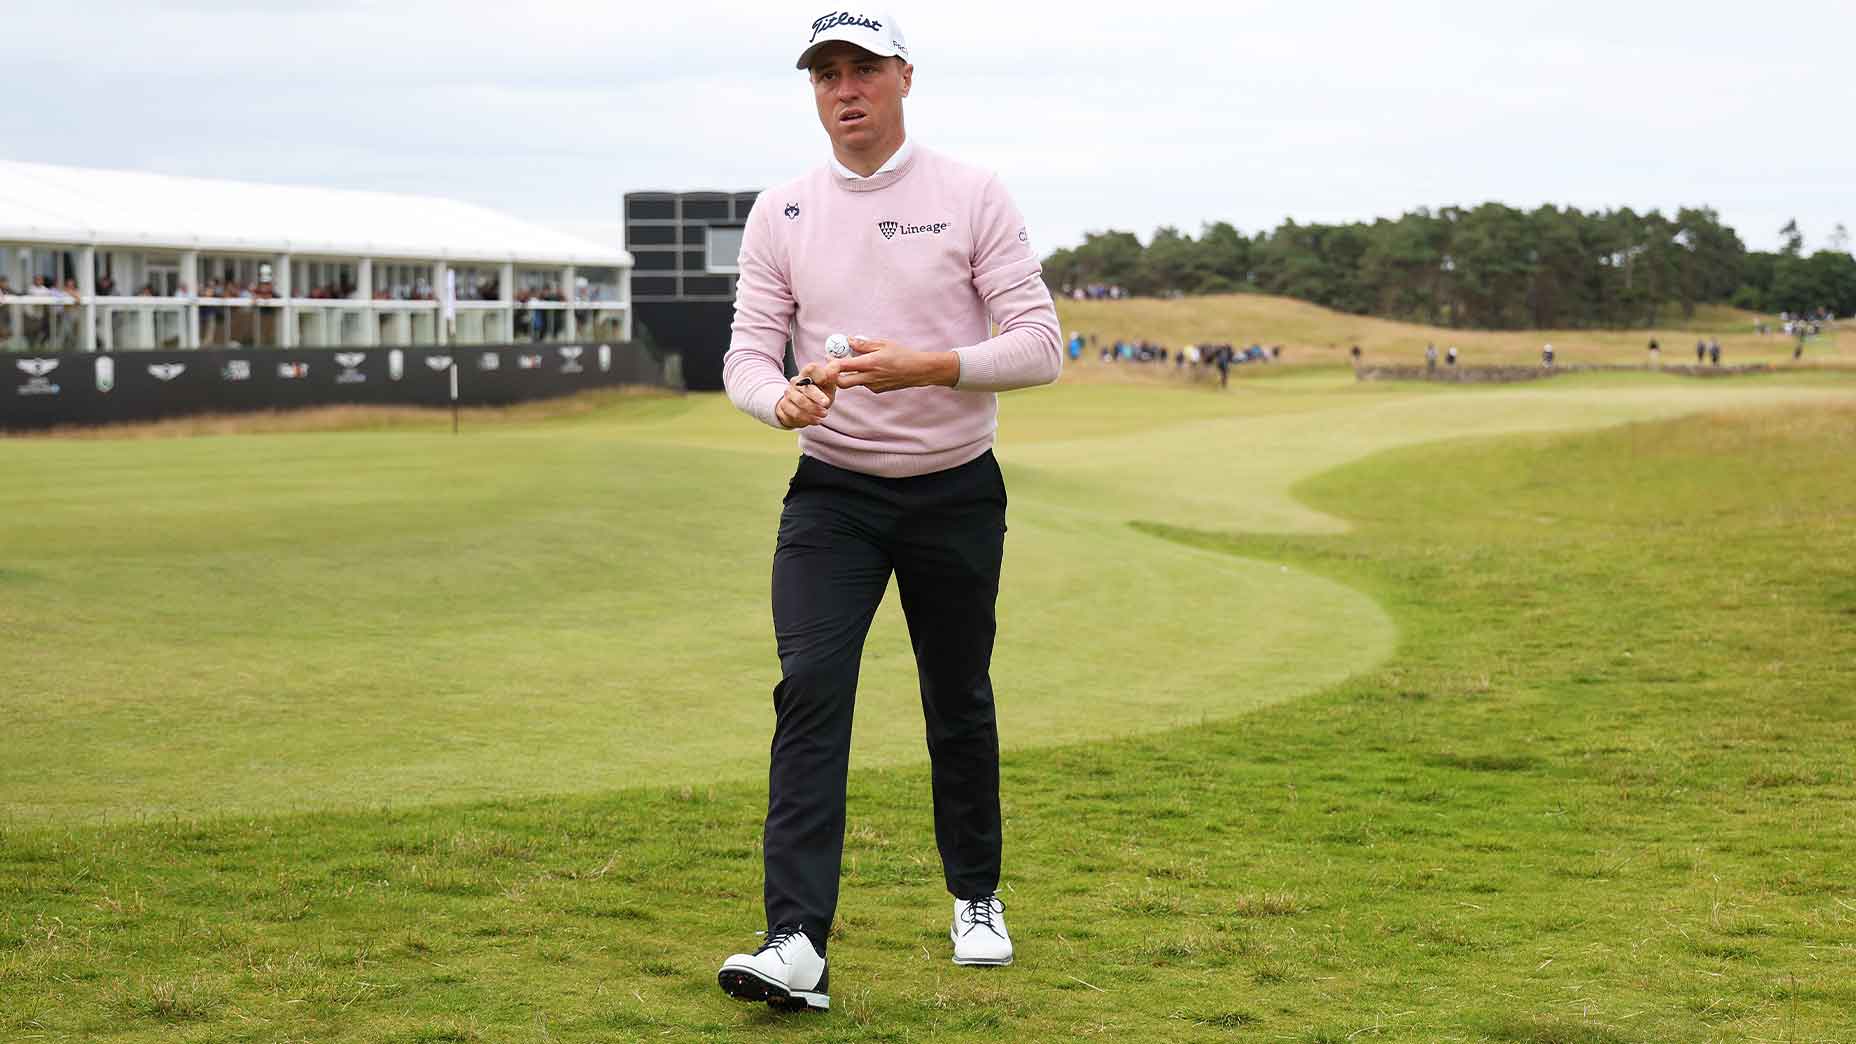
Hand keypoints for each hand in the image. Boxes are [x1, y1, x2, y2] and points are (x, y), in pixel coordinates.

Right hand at [774, 361, 838, 428]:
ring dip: (813, 409)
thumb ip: (832, 378)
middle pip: (805, 387)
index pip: (811, 369)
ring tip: (824, 414)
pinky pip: (795, 413)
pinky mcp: (784, 406)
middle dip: (817, 396)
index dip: (819, 374)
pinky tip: (816, 420)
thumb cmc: (820, 394)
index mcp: (807, 373)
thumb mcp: (828, 386)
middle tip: (826, 403)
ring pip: (800, 401)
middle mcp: (796, 382)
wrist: (804, 409)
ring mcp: (788, 394)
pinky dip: (808, 418)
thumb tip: (837, 367)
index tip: (825, 380)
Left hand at [834, 337, 959, 393]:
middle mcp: (869, 377)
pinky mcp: (878, 390)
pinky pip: (864, 384)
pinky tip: (871, 369)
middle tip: (834, 366)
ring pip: (854, 383)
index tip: (828, 357)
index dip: (832, 363)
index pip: (842, 366)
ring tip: (855, 363)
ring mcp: (873, 386)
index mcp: (869, 363)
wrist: (918, 371)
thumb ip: (864, 344)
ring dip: (850, 375)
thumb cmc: (903, 354)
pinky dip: (862, 377)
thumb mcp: (883, 344)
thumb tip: (848, 340)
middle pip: (842, 383)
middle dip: (835, 376)